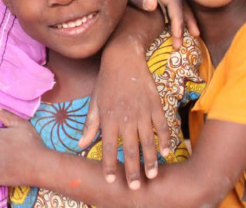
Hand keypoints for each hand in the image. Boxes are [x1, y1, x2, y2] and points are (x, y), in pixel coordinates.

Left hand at [79, 11, 170, 190]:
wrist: (123, 58)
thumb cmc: (106, 81)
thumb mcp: (94, 101)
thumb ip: (90, 124)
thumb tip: (79, 144)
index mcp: (108, 118)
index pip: (107, 147)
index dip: (109, 165)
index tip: (111, 180)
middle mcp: (125, 117)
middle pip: (130, 149)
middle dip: (133, 170)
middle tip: (136, 187)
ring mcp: (142, 112)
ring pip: (148, 141)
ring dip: (151, 161)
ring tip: (152, 176)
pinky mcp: (155, 105)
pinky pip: (162, 126)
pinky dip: (165, 140)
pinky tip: (166, 153)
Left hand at [129, 0, 198, 49]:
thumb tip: (153, 5)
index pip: (173, 2)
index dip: (177, 19)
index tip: (177, 35)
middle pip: (180, 2)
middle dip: (186, 22)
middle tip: (186, 41)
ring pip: (178, 2)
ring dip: (186, 18)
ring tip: (193, 34)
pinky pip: (171, 2)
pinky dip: (177, 14)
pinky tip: (177, 24)